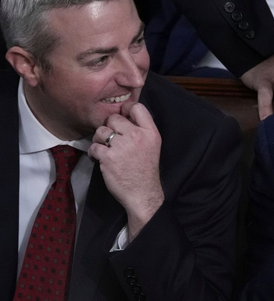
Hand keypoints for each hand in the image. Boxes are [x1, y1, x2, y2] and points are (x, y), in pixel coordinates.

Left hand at [89, 101, 164, 238]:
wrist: (143, 193)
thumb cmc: (146, 169)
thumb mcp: (152, 145)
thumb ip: (141, 129)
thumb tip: (123, 115)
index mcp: (150, 132)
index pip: (137, 107)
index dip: (126, 109)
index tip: (122, 119)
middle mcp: (137, 136)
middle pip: (114, 118)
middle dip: (109, 128)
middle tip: (111, 140)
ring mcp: (122, 146)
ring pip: (101, 131)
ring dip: (99, 140)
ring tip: (105, 149)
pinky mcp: (108, 157)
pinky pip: (94, 146)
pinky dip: (94, 153)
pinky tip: (100, 158)